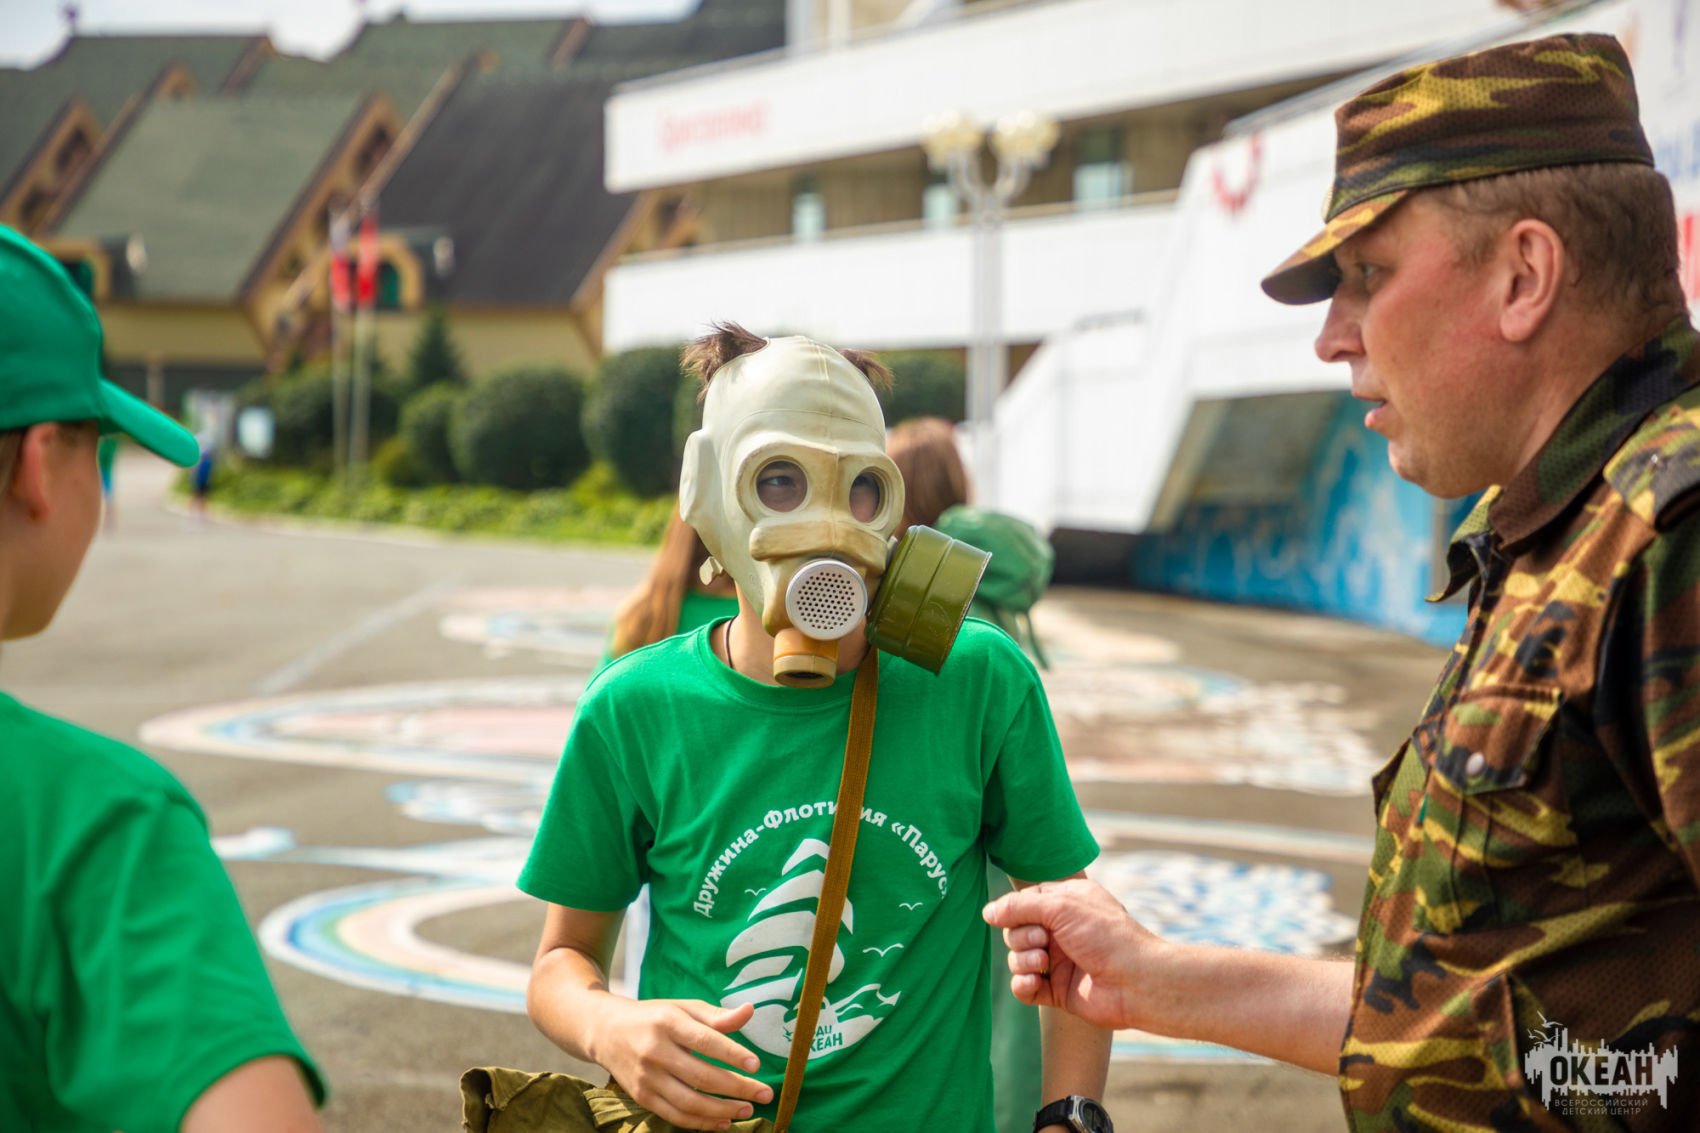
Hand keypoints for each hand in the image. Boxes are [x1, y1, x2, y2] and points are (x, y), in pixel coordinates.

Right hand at [587, 997, 772, 1129]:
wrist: (605, 1030)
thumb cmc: (654, 1017)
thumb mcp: (683, 1008)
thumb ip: (716, 1015)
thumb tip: (750, 1011)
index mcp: (667, 1022)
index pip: (704, 1040)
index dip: (732, 1054)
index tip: (756, 1064)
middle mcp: (654, 1050)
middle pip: (700, 1075)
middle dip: (736, 1088)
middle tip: (764, 1093)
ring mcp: (646, 1077)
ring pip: (689, 1102)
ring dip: (721, 1110)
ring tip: (747, 1110)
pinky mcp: (641, 1096)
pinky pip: (674, 1115)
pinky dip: (700, 1122)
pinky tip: (723, 1121)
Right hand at [984, 877, 1161, 1032]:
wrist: (1136, 981)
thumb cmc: (1105, 936)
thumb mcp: (1062, 906)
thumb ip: (1020, 906)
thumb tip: (987, 912)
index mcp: (1066, 904)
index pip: (1024, 902)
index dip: (1016, 909)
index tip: (1020, 915)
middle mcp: (1060, 931)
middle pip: (1015, 931)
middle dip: (1021, 936)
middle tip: (1044, 941)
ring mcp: (1059, 961)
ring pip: (1017, 959)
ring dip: (1023, 960)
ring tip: (1043, 963)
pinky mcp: (1057, 991)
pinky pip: (1025, 987)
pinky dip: (1024, 985)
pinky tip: (1034, 983)